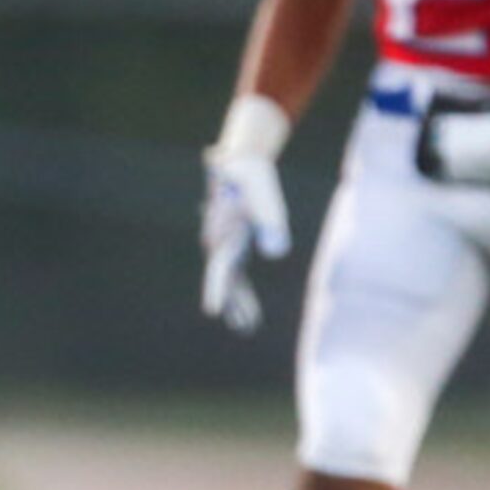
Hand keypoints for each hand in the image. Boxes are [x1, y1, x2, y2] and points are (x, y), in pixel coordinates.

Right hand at [199, 95, 292, 334]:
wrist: (242, 161)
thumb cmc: (252, 177)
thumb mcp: (263, 195)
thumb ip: (270, 222)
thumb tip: (277, 252)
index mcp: (224, 232)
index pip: (219, 266)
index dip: (216, 289)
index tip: (212, 311)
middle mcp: (220, 242)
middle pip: (224, 278)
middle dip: (230, 301)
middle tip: (243, 326)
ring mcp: (225, 246)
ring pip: (230, 281)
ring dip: (239, 304)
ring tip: (247, 329)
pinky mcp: (234, 247)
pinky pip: (236, 276)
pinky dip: (243, 296)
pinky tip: (250, 318)